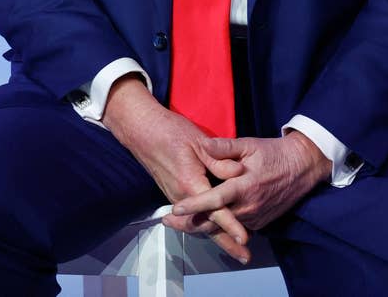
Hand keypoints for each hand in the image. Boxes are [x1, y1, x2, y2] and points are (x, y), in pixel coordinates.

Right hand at [102, 75, 251, 262]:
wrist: (142, 130)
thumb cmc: (171, 132)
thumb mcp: (199, 142)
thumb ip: (219, 160)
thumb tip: (239, 174)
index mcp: (190, 183)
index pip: (215, 210)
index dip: (231, 225)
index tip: (244, 239)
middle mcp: (181, 196)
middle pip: (206, 225)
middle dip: (226, 242)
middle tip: (245, 256)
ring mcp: (175, 196)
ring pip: (198, 222)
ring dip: (216, 236)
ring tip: (235, 248)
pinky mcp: (173, 193)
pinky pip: (191, 215)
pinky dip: (204, 225)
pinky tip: (215, 229)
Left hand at [164, 131, 330, 232]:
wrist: (302, 167)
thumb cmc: (274, 153)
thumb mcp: (249, 145)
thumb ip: (225, 147)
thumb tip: (204, 145)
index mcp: (245, 186)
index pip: (215, 200)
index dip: (195, 205)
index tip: (176, 207)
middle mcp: (249, 207)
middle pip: (214, 222)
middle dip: (189, 223)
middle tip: (167, 220)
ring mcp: (254, 218)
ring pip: (223, 229)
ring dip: (201, 227)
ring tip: (178, 223)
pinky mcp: (259, 223)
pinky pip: (234, 228)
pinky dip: (218, 228)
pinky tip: (202, 222)